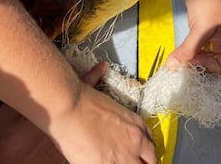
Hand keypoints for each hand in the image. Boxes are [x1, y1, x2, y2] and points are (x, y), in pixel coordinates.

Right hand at [0, 62, 156, 163]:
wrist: (69, 106)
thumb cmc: (80, 97)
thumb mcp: (97, 87)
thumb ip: (99, 78)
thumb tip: (101, 66)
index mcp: (136, 123)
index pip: (151, 145)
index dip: (144, 152)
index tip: (138, 155)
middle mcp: (137, 140)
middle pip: (151, 161)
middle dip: (143, 162)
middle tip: (133, 162)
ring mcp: (125, 156)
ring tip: (117, 163)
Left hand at [167, 0, 220, 75]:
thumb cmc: (209, 2)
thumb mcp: (200, 28)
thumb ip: (188, 49)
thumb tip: (173, 66)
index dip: (205, 68)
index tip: (189, 62)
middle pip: (211, 67)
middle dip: (197, 67)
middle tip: (181, 64)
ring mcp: (214, 43)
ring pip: (202, 61)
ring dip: (190, 62)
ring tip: (178, 60)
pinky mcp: (203, 39)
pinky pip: (196, 53)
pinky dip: (188, 56)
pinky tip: (179, 54)